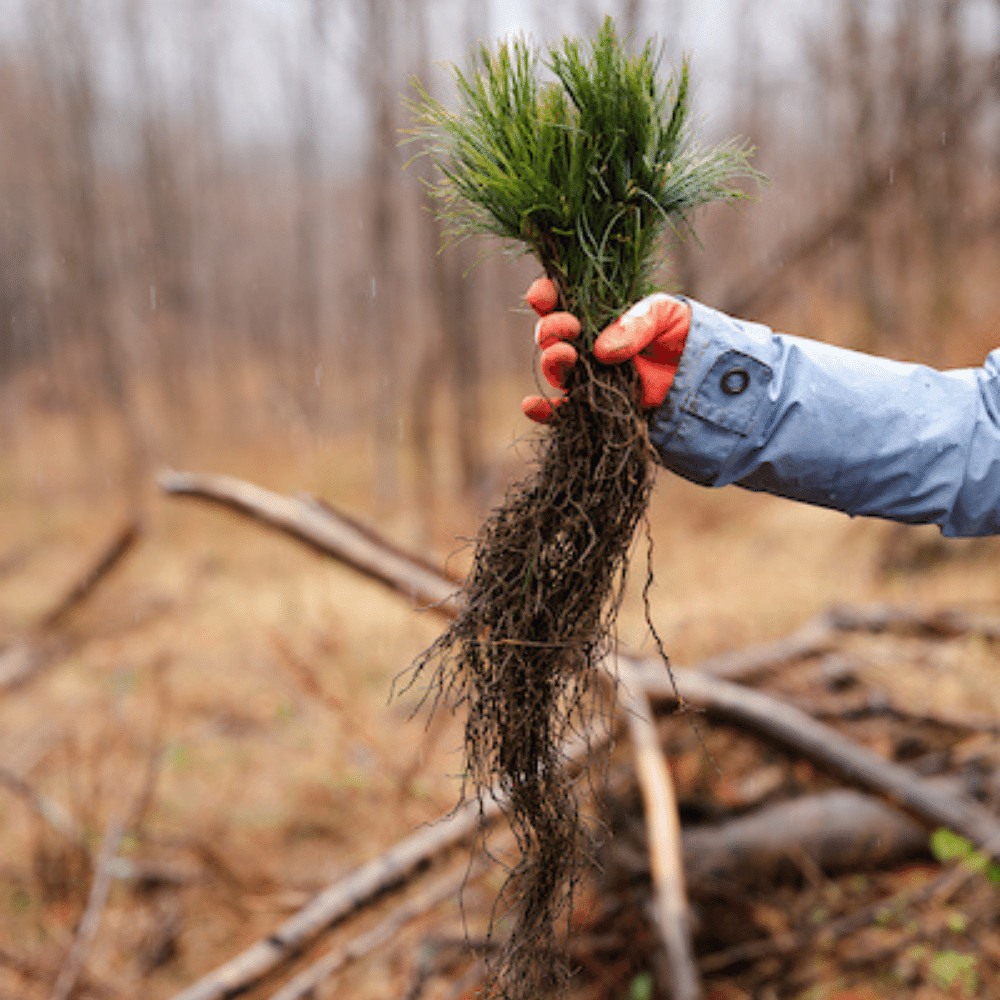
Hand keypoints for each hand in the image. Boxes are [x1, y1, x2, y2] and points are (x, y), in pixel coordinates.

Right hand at [521, 278, 690, 422]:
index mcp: (597, 312)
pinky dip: (544, 411)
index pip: (560, 300)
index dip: (545, 295)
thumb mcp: (666, 313)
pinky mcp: (596, 405)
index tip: (544, 295)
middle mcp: (586, 343)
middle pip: (552, 335)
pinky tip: (530, 406)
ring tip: (565, 356)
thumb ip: (636, 323)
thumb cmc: (683, 334)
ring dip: (551, 361)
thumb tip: (602, 350)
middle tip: (570, 328)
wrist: (705, 375)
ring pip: (556, 369)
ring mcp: (589, 375)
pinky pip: (562, 412)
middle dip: (550, 329)